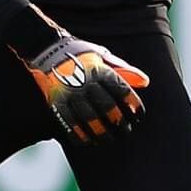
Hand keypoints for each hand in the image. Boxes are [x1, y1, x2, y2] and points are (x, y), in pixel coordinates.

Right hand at [25, 32, 150, 144]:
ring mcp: (70, 93)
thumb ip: (122, 69)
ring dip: (101, 133)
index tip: (138, 116)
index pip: (122, 91)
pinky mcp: (56, 103)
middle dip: (119, 123)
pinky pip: (69, 124)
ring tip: (108, 139)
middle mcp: (85, 82)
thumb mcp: (101, 55)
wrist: (46, 49)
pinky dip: (79, 135)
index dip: (133, 106)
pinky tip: (88, 141)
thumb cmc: (79, 53)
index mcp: (99, 70)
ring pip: (89, 119)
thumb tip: (145, 82)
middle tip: (125, 131)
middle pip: (107, 107)